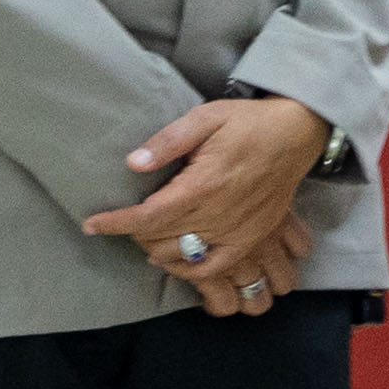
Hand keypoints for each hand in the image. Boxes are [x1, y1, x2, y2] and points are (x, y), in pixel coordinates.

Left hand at [84, 96, 333, 313]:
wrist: (296, 133)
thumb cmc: (247, 123)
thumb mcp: (206, 117)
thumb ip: (168, 141)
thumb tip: (133, 163)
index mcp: (204, 184)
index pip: (149, 215)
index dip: (116, 223)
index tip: (91, 225)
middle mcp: (220, 213)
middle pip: (161, 238)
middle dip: (133, 233)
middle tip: (120, 220)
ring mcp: (238, 230)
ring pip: (184, 256)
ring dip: (156, 250)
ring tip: (145, 235)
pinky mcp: (252, 237)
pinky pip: (217, 267)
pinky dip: (192, 270)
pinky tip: (177, 260)